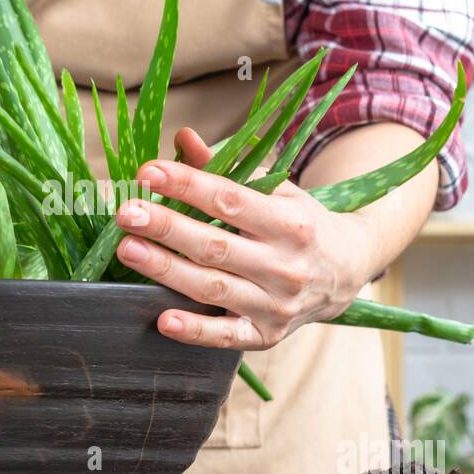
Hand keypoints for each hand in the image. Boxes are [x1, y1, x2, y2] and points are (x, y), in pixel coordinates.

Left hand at [112, 128, 378, 350]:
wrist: (347, 271)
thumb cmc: (299, 223)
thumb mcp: (275, 190)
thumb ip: (226, 168)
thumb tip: (183, 138)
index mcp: (289, 222)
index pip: (230, 200)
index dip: (187, 185)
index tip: (148, 173)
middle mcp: (285, 265)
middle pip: (215, 246)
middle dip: (167, 227)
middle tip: (127, 212)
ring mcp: (276, 304)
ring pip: (213, 288)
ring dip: (166, 270)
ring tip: (127, 249)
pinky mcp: (266, 335)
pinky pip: (226, 336)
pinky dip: (195, 330)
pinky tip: (163, 318)